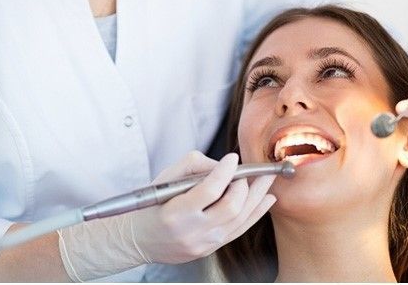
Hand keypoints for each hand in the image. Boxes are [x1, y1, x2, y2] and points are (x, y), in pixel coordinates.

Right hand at [56, 151, 275, 280]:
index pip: (209, 190)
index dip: (225, 172)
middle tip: (247, 172)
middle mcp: (192, 231)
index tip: (231, 158)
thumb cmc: (151, 205)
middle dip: (245, 185)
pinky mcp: (211, 249)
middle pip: (230, 206)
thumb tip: (222, 166)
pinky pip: (240, 230)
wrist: (140, 239)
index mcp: (176, 212)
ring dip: (257, 197)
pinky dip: (256, 213)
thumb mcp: (164, 179)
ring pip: (240, 219)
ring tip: (267, 180)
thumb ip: (193, 166)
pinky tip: (266, 200)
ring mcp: (204, 243)